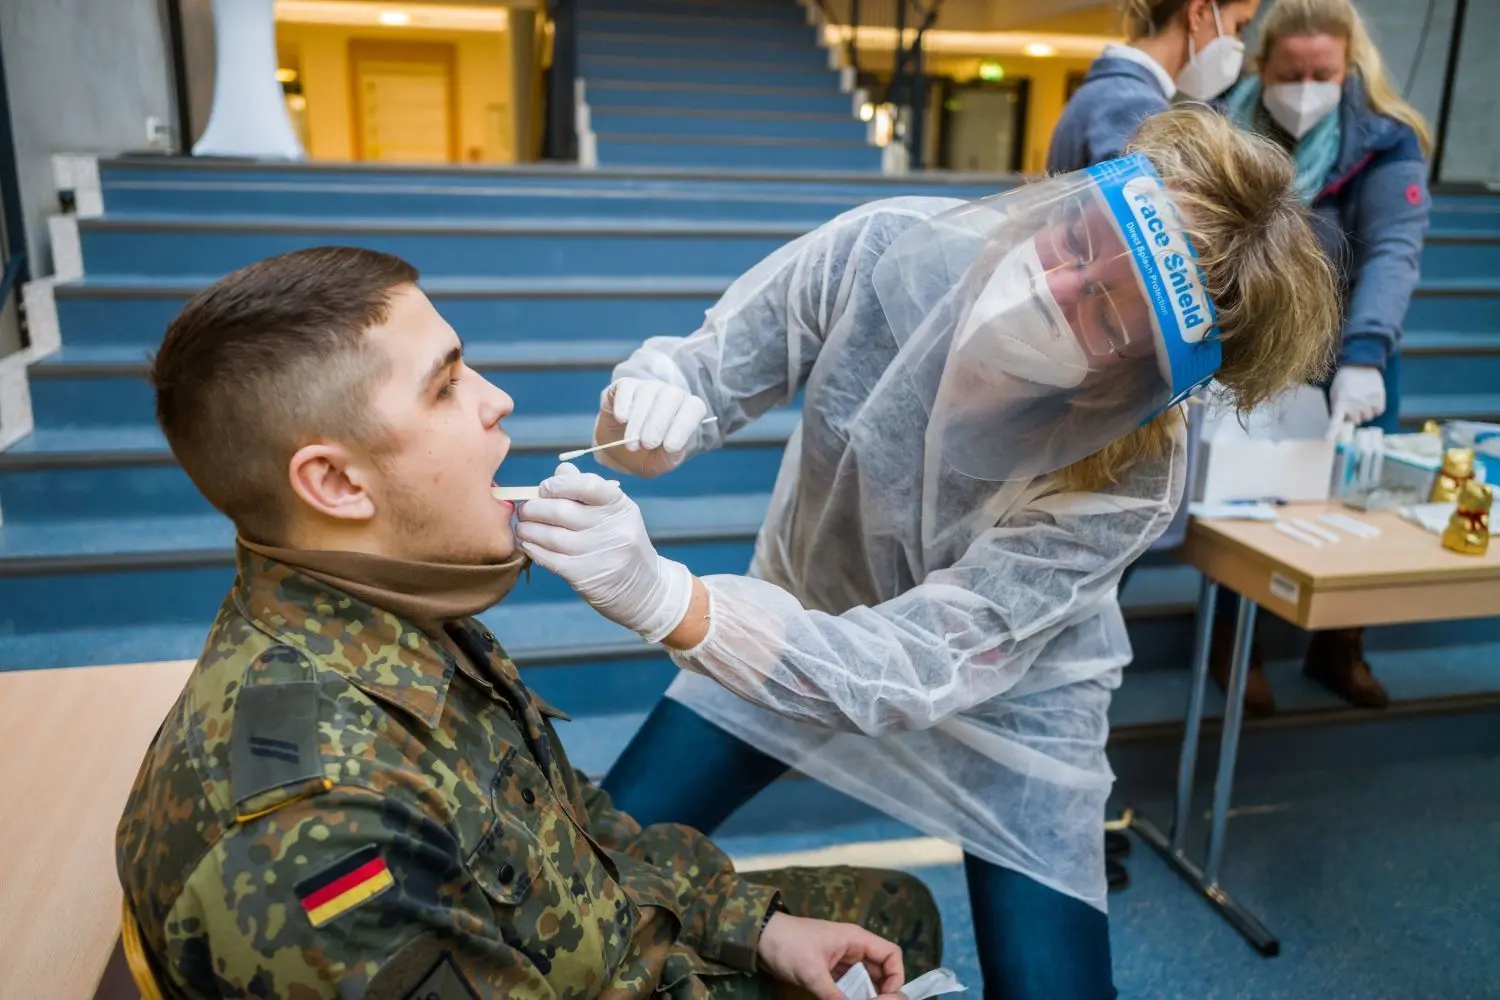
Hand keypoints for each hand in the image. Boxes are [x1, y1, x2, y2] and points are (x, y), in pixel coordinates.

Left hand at [515, 463, 694, 642]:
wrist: (643, 588)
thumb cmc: (621, 542)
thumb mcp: (615, 512)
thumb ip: (588, 490)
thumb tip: (560, 471)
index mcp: (620, 506)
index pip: (587, 485)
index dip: (559, 484)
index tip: (545, 488)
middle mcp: (612, 529)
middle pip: (561, 511)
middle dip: (534, 507)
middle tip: (525, 509)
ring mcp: (598, 554)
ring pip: (550, 535)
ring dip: (528, 529)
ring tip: (522, 526)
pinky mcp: (584, 576)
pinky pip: (548, 558)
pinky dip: (533, 548)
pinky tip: (528, 544)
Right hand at [593, 378, 709, 476]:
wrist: (616, 450)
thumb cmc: (643, 455)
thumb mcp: (658, 464)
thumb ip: (669, 459)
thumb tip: (673, 449)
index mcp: (686, 411)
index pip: (694, 408)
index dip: (684, 426)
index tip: (670, 448)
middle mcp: (669, 395)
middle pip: (672, 396)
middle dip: (659, 423)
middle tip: (647, 444)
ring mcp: (646, 388)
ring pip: (647, 393)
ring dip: (639, 420)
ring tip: (631, 444)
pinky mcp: (623, 386)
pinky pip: (626, 387)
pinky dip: (624, 403)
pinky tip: (622, 420)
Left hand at [756, 913, 904, 999]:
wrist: (760, 937)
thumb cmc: (788, 945)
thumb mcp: (812, 972)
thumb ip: (834, 995)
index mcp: (856, 939)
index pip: (891, 954)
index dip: (895, 976)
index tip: (886, 997)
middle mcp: (854, 948)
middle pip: (880, 970)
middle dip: (881, 991)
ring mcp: (842, 959)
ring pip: (865, 980)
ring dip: (865, 996)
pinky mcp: (830, 970)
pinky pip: (849, 985)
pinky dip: (851, 996)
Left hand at [1327, 365, 1385, 437]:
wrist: (1360, 365)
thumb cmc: (1345, 381)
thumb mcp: (1335, 392)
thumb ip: (1337, 407)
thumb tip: (1339, 421)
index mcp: (1340, 403)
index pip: (1335, 420)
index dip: (1332, 431)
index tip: (1328, 439)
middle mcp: (1354, 405)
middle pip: (1356, 421)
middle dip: (1354, 415)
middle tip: (1353, 403)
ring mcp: (1367, 403)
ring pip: (1368, 417)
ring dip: (1365, 411)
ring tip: (1362, 398)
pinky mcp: (1379, 399)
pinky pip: (1379, 411)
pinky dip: (1376, 407)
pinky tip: (1371, 397)